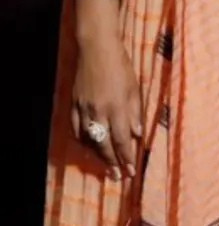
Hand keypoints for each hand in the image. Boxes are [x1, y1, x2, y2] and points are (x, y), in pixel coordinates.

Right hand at [70, 24, 142, 178]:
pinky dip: (83, 142)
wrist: (96, 49)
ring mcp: (84, 109)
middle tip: (118, 177)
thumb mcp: (134, 87)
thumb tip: (137, 135)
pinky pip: (76, 130)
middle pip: (104, 145)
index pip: (122, 140)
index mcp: (116, 107)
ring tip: (106, 167)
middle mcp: (99, 112)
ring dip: (98, 156)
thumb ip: (135, 112)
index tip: (130, 172)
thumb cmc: (121, 66)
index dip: (126, 157)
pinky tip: (89, 148)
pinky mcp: (74, 105)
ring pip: (89, 140)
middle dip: (112, 163)